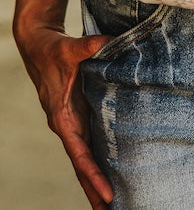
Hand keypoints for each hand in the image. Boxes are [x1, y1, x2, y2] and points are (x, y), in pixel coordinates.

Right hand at [14, 23, 114, 208]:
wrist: (39, 44)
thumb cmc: (52, 49)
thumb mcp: (68, 48)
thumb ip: (87, 46)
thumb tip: (106, 41)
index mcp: (62, 118)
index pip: (79, 154)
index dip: (93, 176)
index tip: (107, 196)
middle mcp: (67, 125)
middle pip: (82, 166)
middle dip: (94, 191)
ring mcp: (73, 122)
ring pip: (86, 157)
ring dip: (97, 180)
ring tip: (113, 204)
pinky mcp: (80, 114)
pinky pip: (90, 142)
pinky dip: (99, 159)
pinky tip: (112, 170)